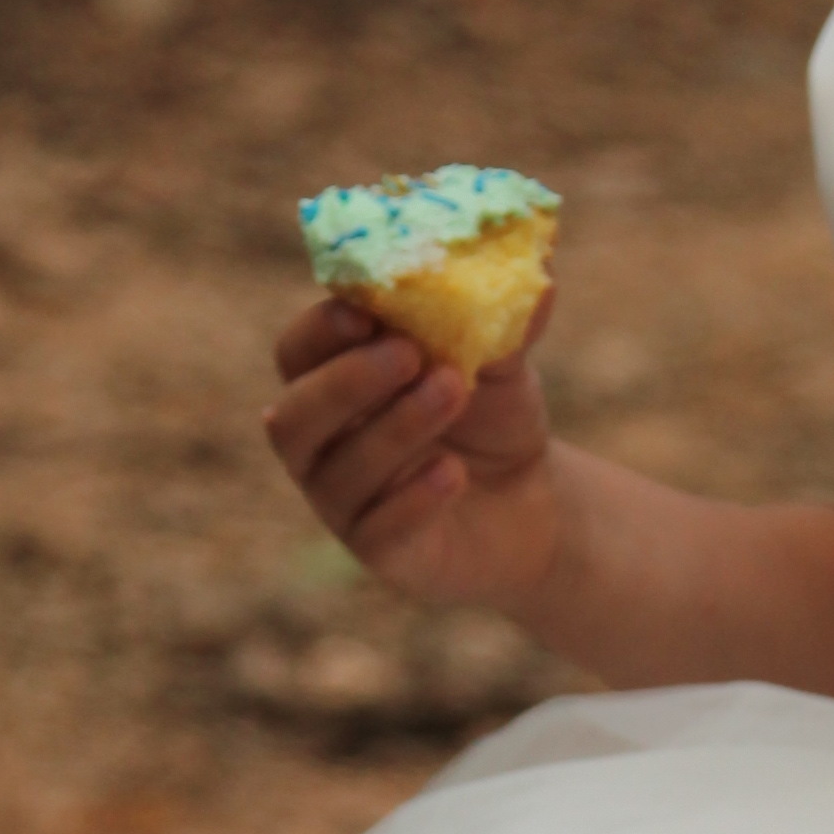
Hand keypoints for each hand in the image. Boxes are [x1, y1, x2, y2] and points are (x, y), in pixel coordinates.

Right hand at [263, 289, 560, 613]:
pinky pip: (378, 528)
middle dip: (347, 381)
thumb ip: (502, 323)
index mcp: (334, 381)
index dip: (320, 331)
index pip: (297, 352)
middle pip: (296, 416)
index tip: (366, 312)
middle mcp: (323, 444)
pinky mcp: (379, 552)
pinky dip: (413, 497)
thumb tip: (538, 281)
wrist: (535, 504)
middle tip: (408, 353)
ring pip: (338, 472)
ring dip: (395, 427)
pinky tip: (453, 473)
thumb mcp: (501, 364)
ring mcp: (344, 503)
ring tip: (453, 391)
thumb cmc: (493, 420)